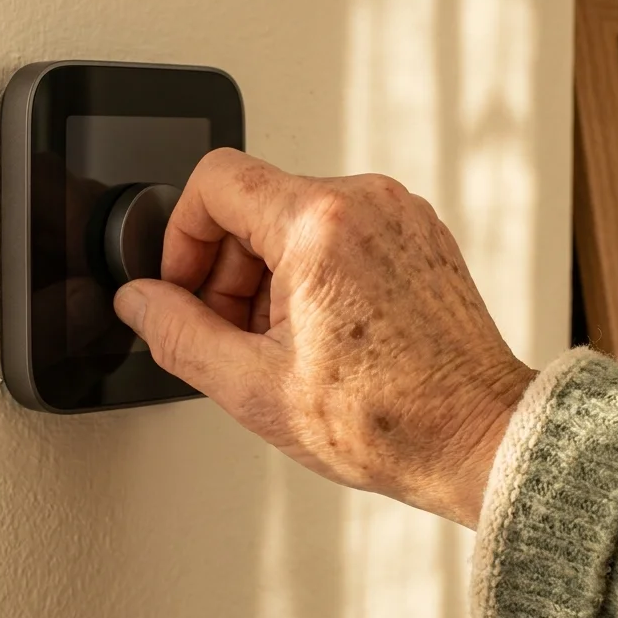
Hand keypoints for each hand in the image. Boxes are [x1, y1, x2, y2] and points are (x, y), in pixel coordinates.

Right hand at [112, 149, 535, 527]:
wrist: (477, 437)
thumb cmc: (391, 421)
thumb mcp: (254, 388)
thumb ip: (178, 334)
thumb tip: (140, 301)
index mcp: (320, 224)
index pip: (215, 180)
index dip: (181, 235)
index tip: (184, 286)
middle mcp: (365, 201)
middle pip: (255, 202)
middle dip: (227, 268)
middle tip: (234, 334)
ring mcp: (399, 214)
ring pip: (297, 218)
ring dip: (270, 276)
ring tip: (283, 346)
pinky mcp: (419, 234)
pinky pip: (342, 231)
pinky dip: (315, 274)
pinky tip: (321, 334)